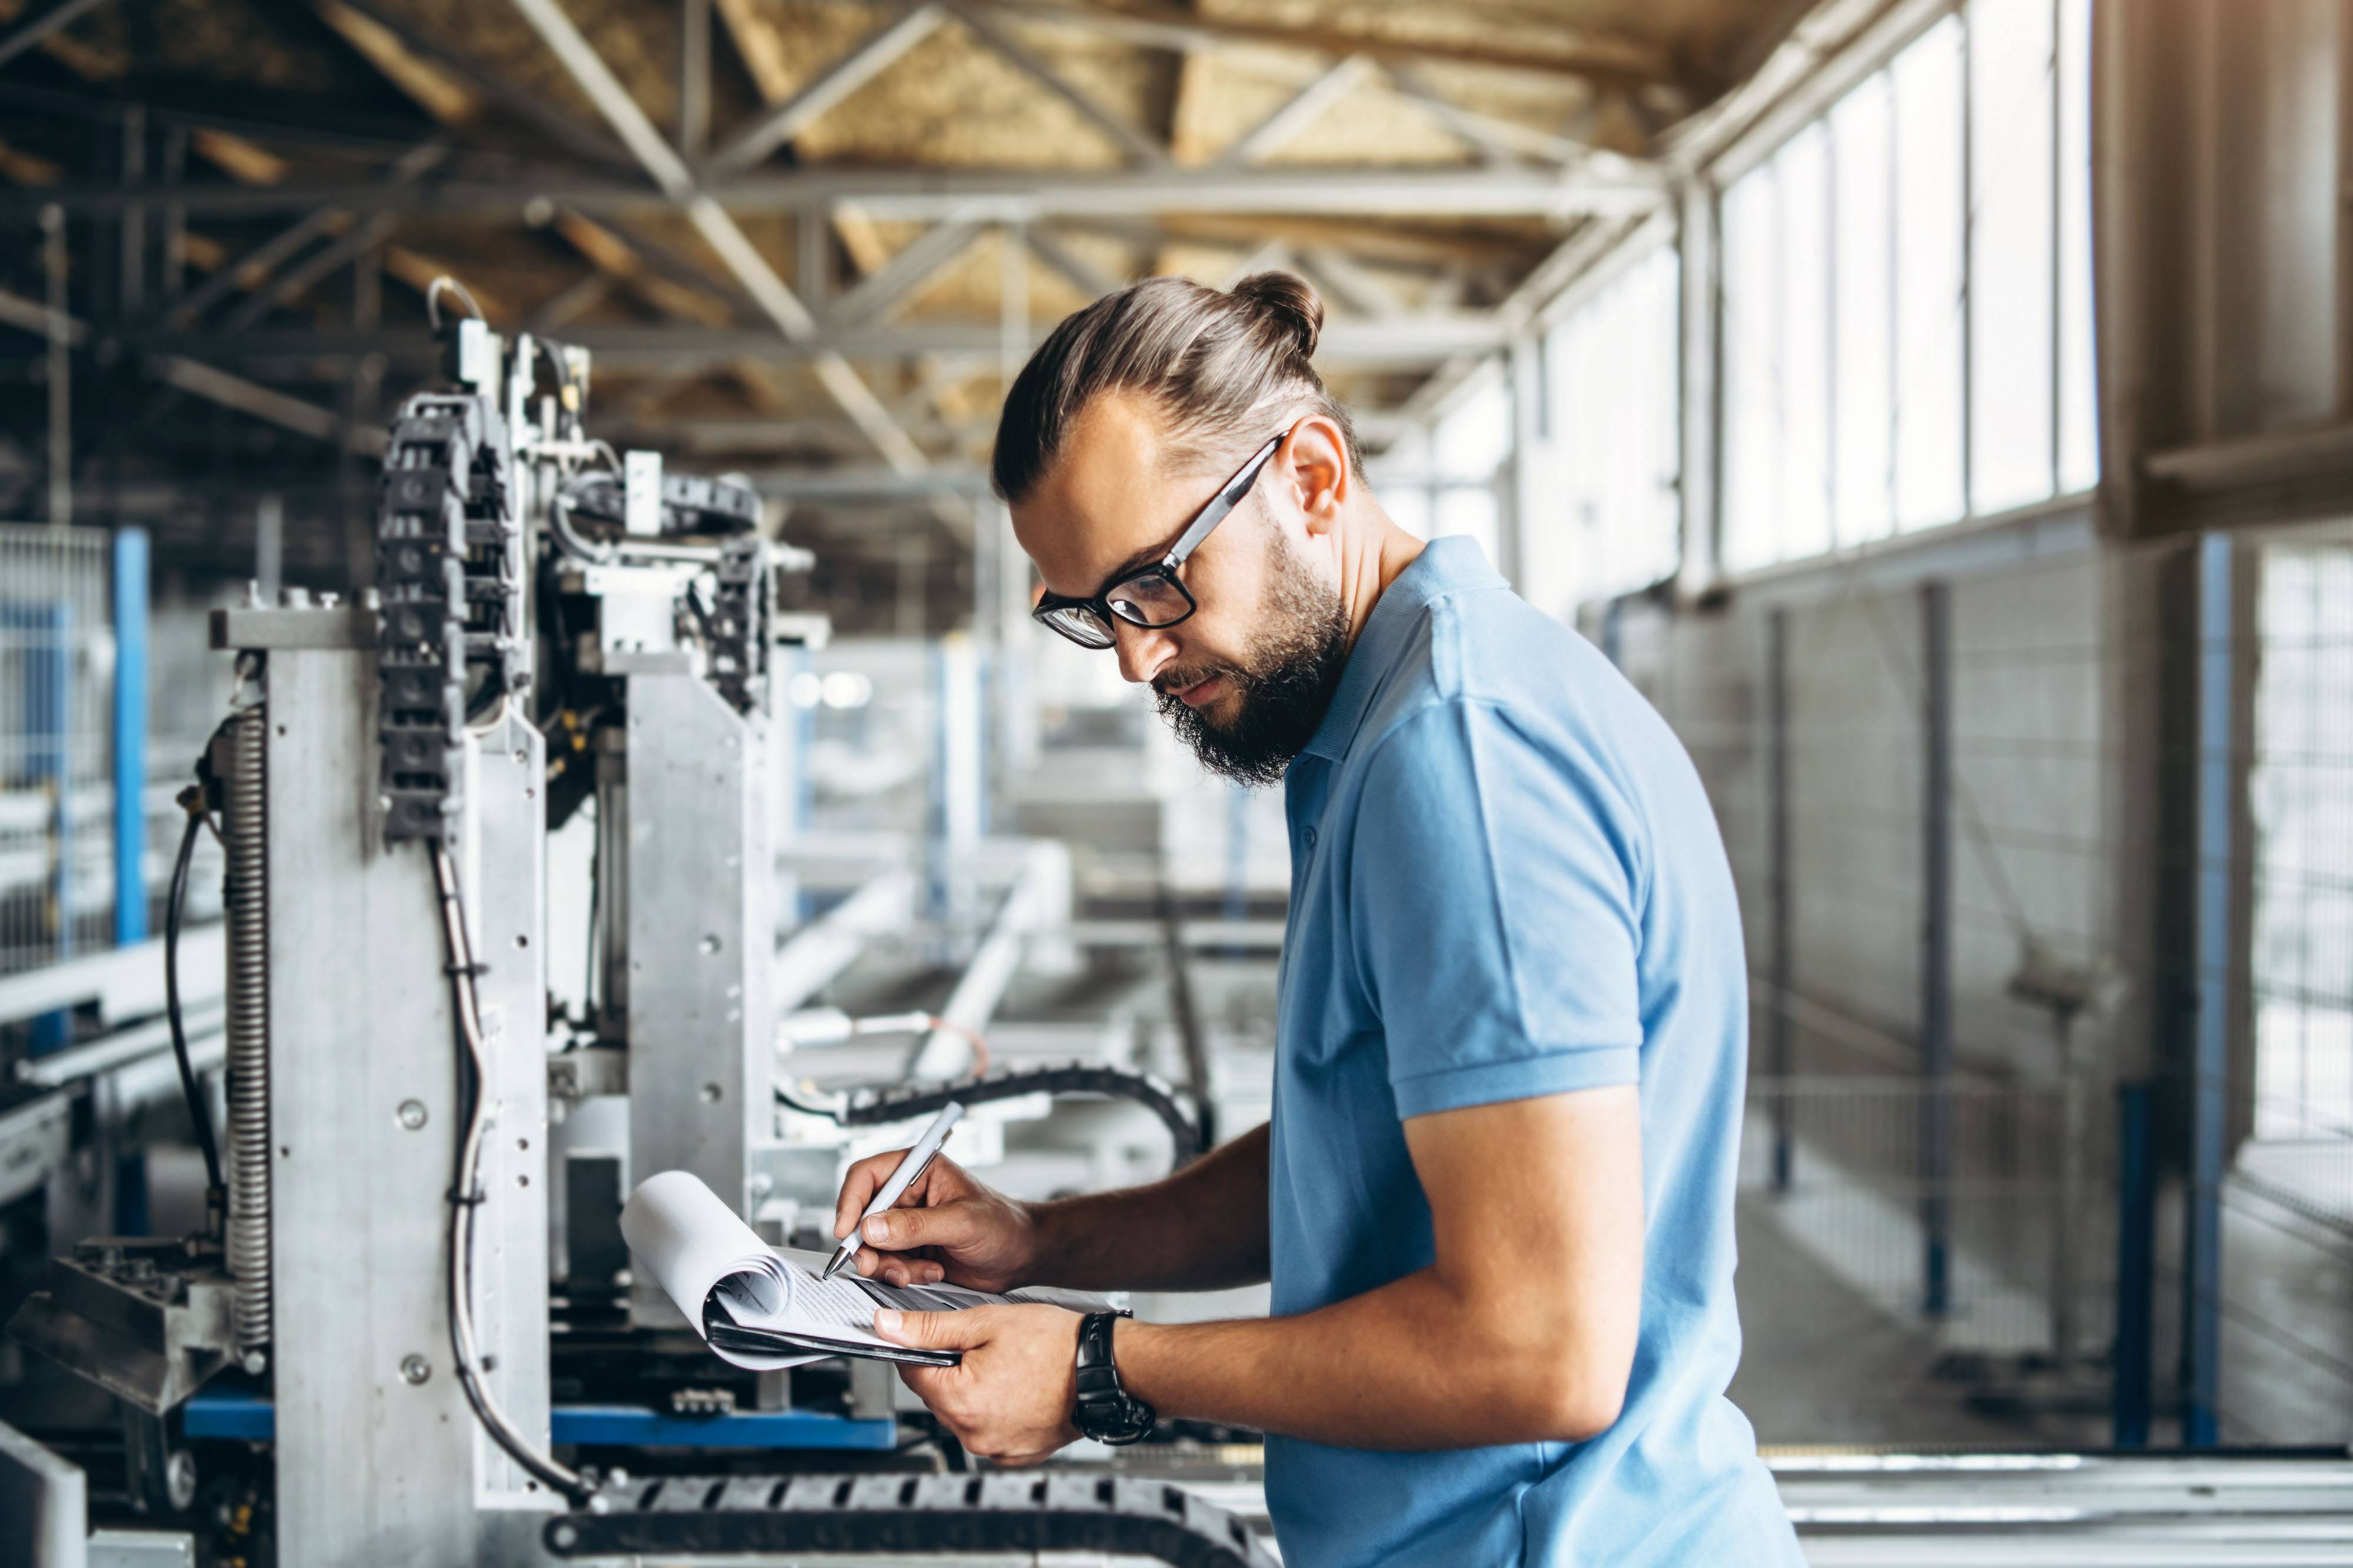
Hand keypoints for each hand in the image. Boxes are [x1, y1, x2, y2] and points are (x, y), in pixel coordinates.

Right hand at [832, 1150, 1039, 1291]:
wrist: (1023, 1256)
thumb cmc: (1004, 1225)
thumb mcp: (962, 1222)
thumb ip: (915, 1225)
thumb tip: (871, 1227)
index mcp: (918, 1170)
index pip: (867, 1176)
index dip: (850, 1201)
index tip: (847, 1232)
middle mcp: (907, 1195)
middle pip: (861, 1216)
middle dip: (867, 1245)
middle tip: (877, 1266)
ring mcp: (907, 1225)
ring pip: (872, 1246)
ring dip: (890, 1265)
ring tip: (921, 1271)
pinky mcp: (911, 1251)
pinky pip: (888, 1265)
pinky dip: (903, 1274)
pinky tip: (933, 1273)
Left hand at [875, 1304, 1081, 1464]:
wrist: (1105, 1369)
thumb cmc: (1055, 1344)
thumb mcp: (986, 1323)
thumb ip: (930, 1328)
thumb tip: (886, 1327)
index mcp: (960, 1401)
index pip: (912, 1373)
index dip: (919, 1348)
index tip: (933, 1336)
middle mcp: (974, 1435)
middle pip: (937, 1395)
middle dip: (951, 1369)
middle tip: (984, 1346)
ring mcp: (996, 1449)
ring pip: (962, 1414)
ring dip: (972, 1391)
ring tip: (1006, 1366)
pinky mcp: (1017, 1455)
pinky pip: (989, 1432)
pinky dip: (995, 1412)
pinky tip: (1016, 1389)